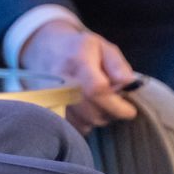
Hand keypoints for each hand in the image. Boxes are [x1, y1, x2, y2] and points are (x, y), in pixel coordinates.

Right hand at [20, 19, 138, 133]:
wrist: (42, 51)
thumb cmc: (77, 48)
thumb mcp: (101, 46)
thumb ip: (117, 64)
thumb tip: (128, 83)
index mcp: (78, 61)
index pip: (98, 90)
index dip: (117, 105)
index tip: (130, 110)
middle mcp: (62, 82)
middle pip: (94, 112)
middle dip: (111, 112)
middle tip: (114, 102)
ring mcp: (52, 98)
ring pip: (86, 123)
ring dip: (99, 117)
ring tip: (99, 102)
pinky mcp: (50, 111)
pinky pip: (76, 127)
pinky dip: (86, 122)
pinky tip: (86, 108)